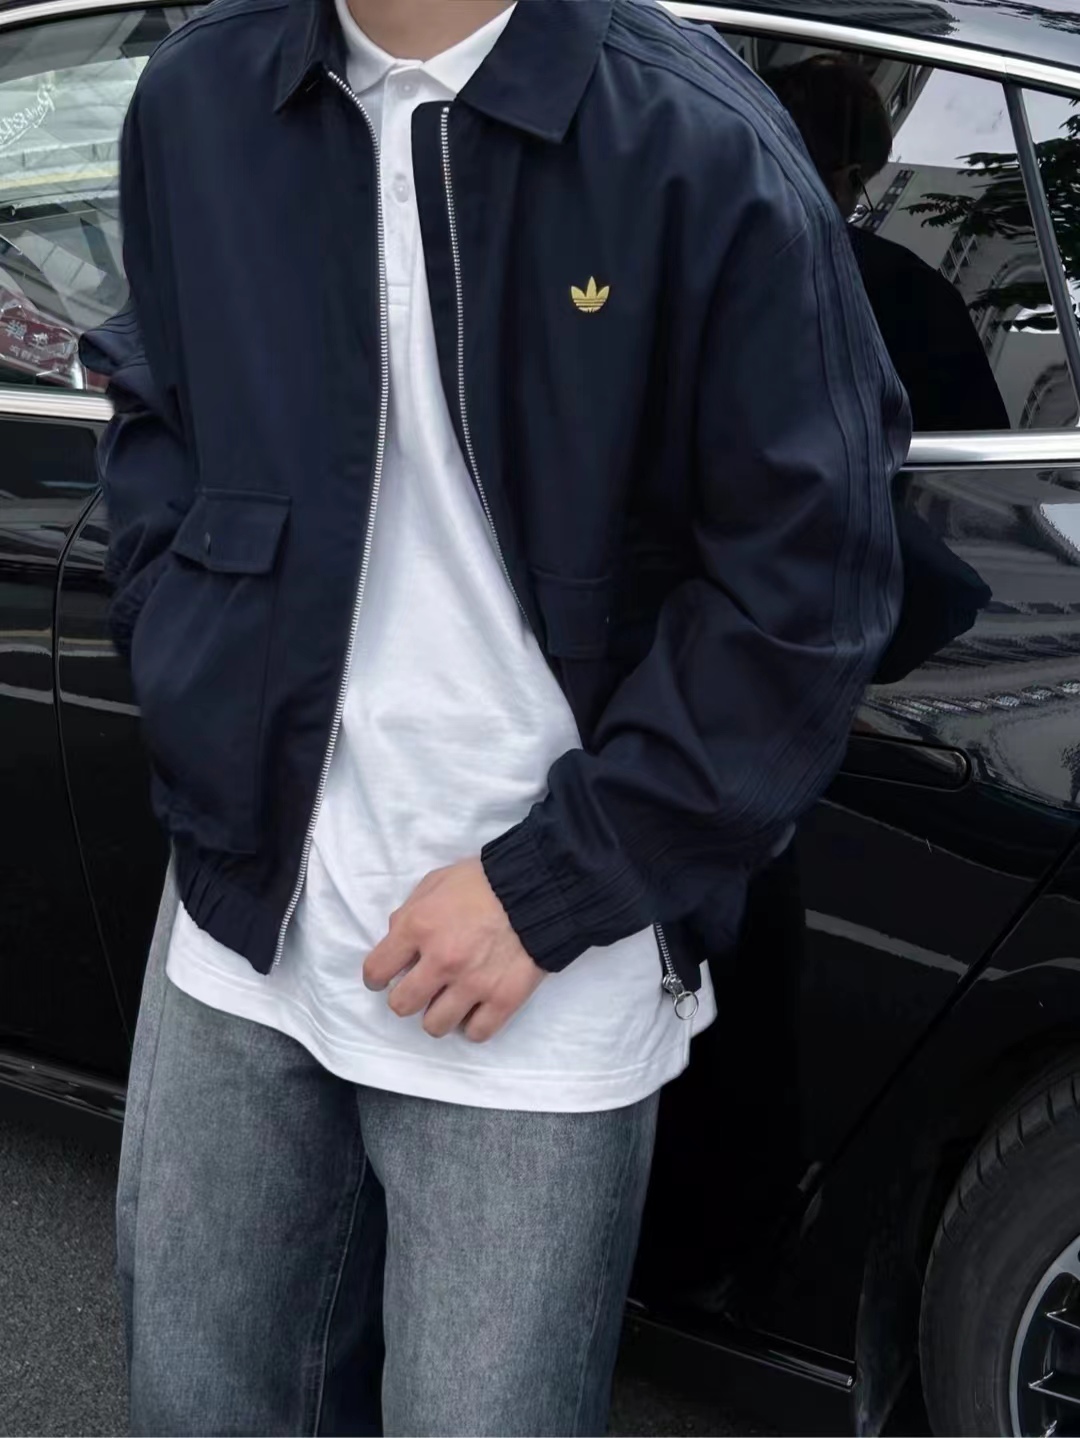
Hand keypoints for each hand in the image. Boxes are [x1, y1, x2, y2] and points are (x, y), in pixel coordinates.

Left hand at [363, 859, 545, 1042]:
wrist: (540, 887)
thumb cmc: (485, 880)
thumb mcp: (436, 882)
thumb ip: (410, 912)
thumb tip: (396, 940)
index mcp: (419, 927)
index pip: (377, 970)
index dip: (377, 977)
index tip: (385, 979)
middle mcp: (442, 960)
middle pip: (402, 1006)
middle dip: (406, 998)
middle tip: (420, 989)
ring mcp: (474, 984)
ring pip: (435, 1026)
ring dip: (439, 1014)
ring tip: (450, 1000)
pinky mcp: (504, 999)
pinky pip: (477, 1033)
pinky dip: (473, 1024)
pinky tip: (476, 1008)